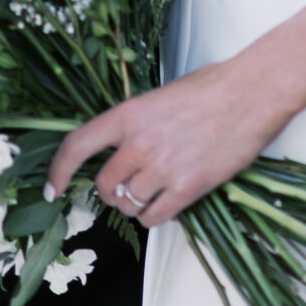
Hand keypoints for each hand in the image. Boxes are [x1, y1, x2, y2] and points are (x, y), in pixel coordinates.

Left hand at [45, 60, 285, 228]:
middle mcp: (139, 143)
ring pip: (128, 204)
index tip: (52, 189)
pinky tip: (165, 203)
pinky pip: (153, 218)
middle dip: (110, 191)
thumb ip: (136, 122)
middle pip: (105, 185)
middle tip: (125, 186)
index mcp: (129, 114)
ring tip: (153, 190)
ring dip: (134, 204)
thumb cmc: (212, 87)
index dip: (59, 171)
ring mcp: (162, 167)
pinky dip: (153, 216)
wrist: (252, 93)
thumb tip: (121, 147)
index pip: (77, 146)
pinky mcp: (187, 188)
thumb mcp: (161, 95)